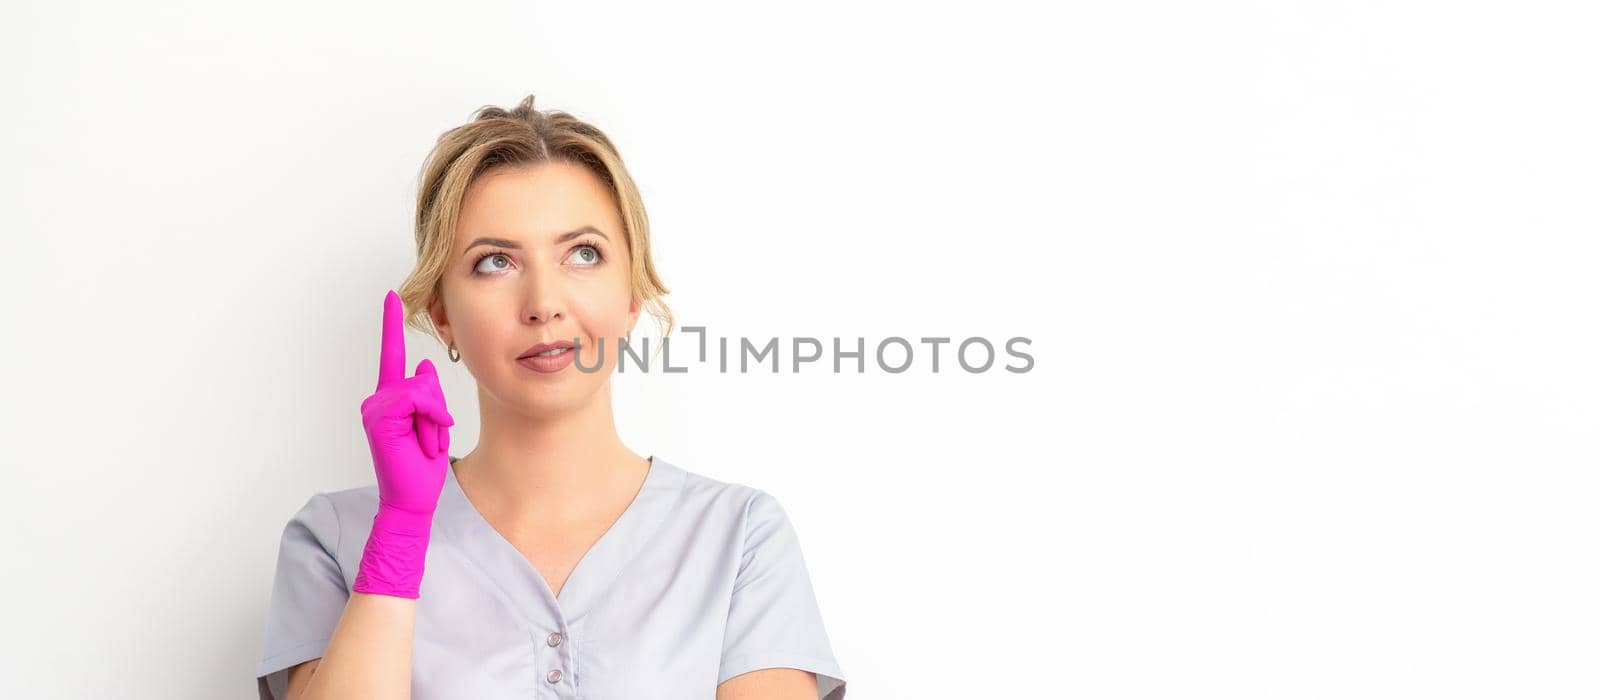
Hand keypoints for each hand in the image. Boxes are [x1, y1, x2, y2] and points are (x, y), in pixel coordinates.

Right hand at [351, 289, 455, 598]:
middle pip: (423, 377)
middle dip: (438, 409)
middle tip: (430, 439)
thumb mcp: (434, 422)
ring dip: (435, 419)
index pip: (391, 354)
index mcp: (391, 399)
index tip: (392, 295)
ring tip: (424, 443)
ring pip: (422, 388)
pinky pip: (417, 397)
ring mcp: (375, 407)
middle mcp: (378, 399)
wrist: (413, 498)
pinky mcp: (379, 416)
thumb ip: (428, 393)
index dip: (391, 324)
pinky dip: (430, 416)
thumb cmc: (423, 465)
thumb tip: (423, 364)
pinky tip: (425, 438)